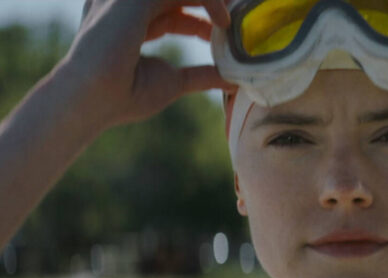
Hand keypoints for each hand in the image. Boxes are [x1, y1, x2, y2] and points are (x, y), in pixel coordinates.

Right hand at [65, 0, 236, 128]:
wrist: (93, 100)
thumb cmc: (123, 96)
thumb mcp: (172, 82)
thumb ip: (200, 75)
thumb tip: (231, 81)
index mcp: (129, 20)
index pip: (172, 7)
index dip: (203, 16)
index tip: (227, 31)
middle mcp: (125, 4)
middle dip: (210, 0)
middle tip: (238, 13)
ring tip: (234, 17)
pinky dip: (207, 0)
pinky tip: (223, 22)